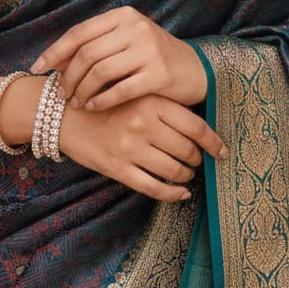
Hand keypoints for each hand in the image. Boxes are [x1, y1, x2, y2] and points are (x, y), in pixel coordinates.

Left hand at [30, 6, 206, 110]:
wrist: (196, 69)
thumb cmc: (153, 57)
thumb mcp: (126, 42)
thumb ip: (96, 46)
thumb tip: (55, 61)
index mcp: (123, 16)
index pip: (79, 32)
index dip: (55, 51)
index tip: (37, 68)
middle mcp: (135, 28)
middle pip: (87, 54)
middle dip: (68, 77)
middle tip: (61, 94)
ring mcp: (148, 50)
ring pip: (100, 72)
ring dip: (82, 91)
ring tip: (76, 103)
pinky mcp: (159, 74)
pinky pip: (119, 90)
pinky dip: (101, 100)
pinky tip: (93, 108)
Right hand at [58, 93, 226, 202]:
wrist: (65, 114)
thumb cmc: (106, 102)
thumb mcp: (136, 93)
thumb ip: (164, 106)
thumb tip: (201, 128)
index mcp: (151, 101)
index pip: (195, 126)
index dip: (214, 142)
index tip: (223, 151)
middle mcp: (143, 124)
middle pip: (188, 150)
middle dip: (198, 159)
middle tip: (198, 160)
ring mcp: (130, 148)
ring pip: (175, 171)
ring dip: (186, 176)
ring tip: (186, 174)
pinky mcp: (118, 168)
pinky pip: (155, 188)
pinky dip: (173, 194)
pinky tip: (180, 193)